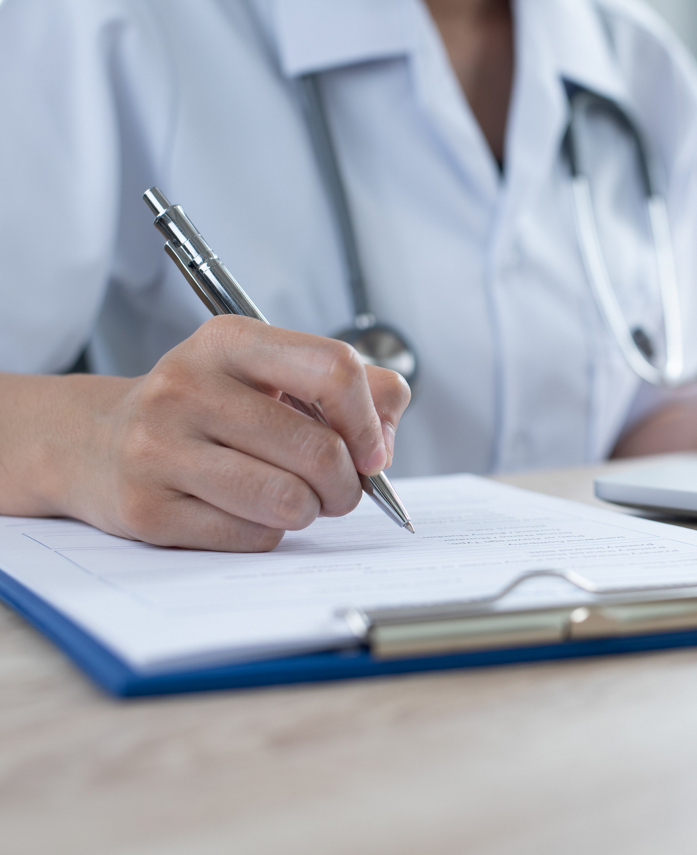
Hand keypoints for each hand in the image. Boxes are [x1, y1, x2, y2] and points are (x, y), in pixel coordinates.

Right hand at [51, 316, 410, 550]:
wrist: (95, 442)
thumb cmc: (208, 409)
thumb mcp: (270, 373)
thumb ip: (352, 389)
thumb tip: (385, 441)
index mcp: (230, 341)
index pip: (334, 369)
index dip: (370, 421)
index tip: (374, 453)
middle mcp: (188, 386)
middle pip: (319, 449)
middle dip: (347, 484)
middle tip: (337, 489)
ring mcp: (159, 448)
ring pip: (290, 500)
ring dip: (311, 511)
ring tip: (294, 498)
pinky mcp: (148, 509)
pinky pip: (254, 536)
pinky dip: (269, 532)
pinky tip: (245, 511)